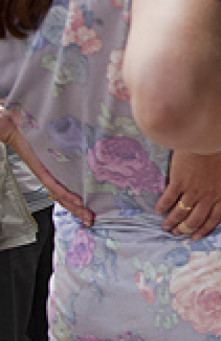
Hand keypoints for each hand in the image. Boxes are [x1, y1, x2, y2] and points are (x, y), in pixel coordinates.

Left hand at [0, 107, 94, 226]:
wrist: (8, 121)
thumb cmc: (28, 124)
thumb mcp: (51, 134)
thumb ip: (64, 136)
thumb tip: (85, 127)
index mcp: (49, 166)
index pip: (64, 186)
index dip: (76, 199)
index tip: (89, 208)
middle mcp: (47, 171)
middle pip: (63, 194)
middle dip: (78, 209)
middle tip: (91, 219)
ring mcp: (43, 169)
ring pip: (59, 192)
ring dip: (74, 206)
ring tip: (87, 215)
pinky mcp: (38, 166)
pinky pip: (53, 182)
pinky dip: (65, 193)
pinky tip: (77, 201)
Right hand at [158, 141, 220, 239]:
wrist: (210, 138)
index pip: (215, 217)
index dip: (205, 229)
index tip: (196, 237)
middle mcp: (209, 196)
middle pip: (196, 219)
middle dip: (186, 229)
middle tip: (178, 233)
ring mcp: (193, 190)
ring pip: (181, 212)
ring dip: (173, 222)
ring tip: (166, 227)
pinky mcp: (179, 182)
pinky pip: (169, 199)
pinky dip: (163, 207)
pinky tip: (159, 211)